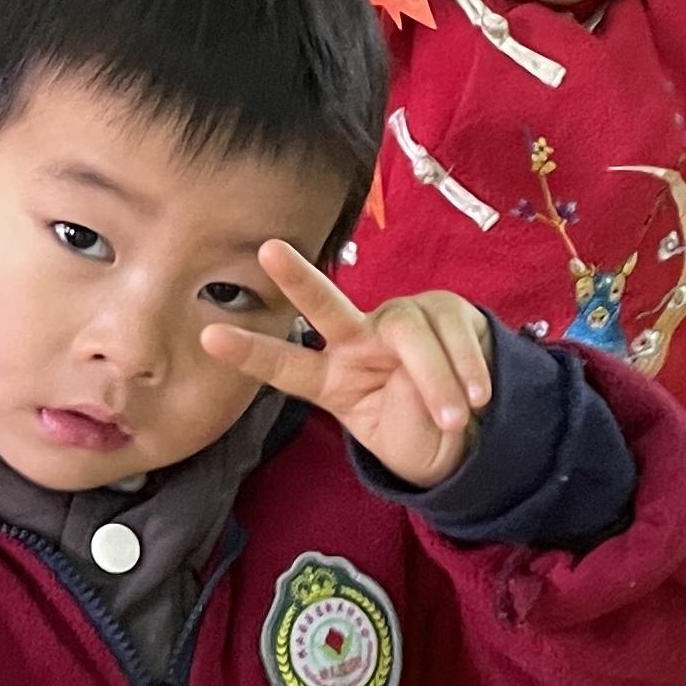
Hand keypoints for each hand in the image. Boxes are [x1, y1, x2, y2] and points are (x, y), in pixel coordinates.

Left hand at [200, 247, 492, 489]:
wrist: (470, 428)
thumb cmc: (414, 431)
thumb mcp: (385, 433)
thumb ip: (387, 415)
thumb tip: (408, 399)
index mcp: (331, 376)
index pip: (286, 364)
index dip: (251, 352)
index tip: (207, 337)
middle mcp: (356, 339)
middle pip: (325, 306)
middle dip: (297, 278)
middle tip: (269, 251)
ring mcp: (398, 321)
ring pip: (408, 334)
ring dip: (436, 381)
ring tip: (456, 419)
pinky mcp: (443, 311)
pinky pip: (450, 334)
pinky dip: (465, 369)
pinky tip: (478, 397)